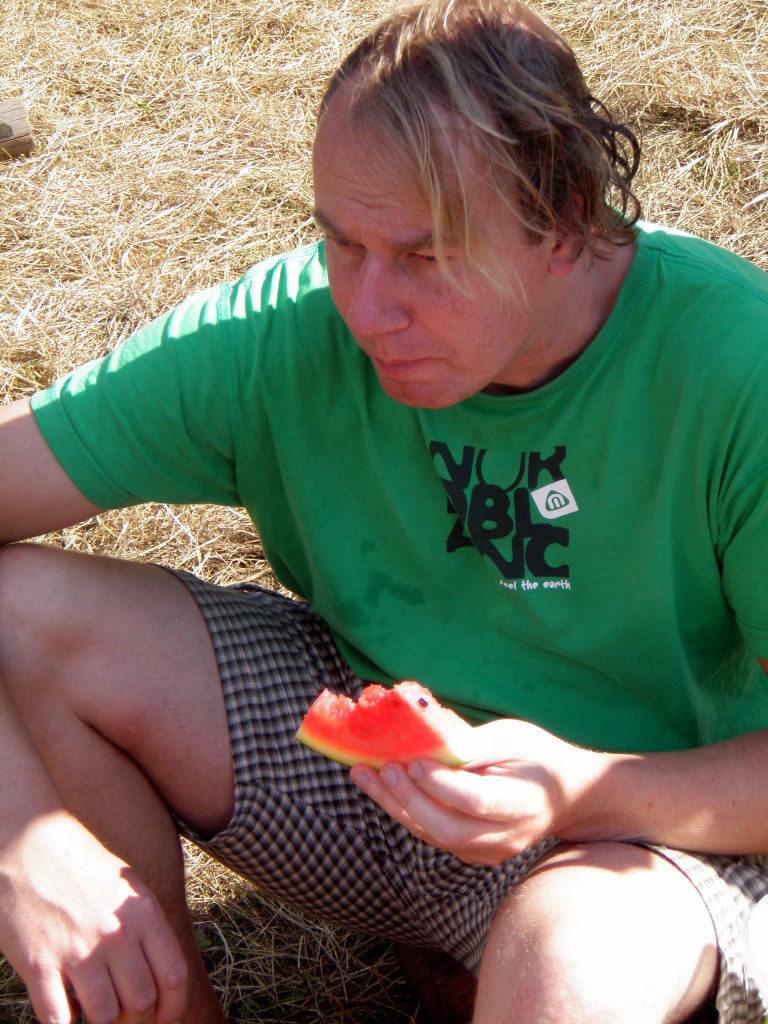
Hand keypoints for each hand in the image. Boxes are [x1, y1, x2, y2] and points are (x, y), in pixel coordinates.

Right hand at [0, 811, 187, 1023]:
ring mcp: (77, 950)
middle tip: (125, 1017)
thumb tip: (160, 977)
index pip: (174, 976)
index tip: (165, 1019)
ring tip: (96, 1013)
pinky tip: (65, 1014)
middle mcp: (115, 934)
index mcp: (142, 913)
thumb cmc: (80, 866)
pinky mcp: (38, 964)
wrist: (29, 843)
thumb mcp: (127, 887)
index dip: (173, 1008)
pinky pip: (59, 1019)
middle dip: (137, 1019)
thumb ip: (146, 928)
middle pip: (142, 1003)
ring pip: (105, 1018)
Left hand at [351, 718, 602, 864]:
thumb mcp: (512, 738)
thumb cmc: (537, 756)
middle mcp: (505, 838)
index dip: (442, 784)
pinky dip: (405, 809)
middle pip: (448, 829)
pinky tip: (381, 785)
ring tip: (363, 774)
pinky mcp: (471, 853)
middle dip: (409, 799)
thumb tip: (426, 741)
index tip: (415, 760)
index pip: (477, 801)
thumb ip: (472, 745)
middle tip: (382, 768)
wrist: (566, 796)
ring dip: (394, 804)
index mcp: (523, 804)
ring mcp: (487, 852)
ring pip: (433, 835)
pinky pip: (432, 834)